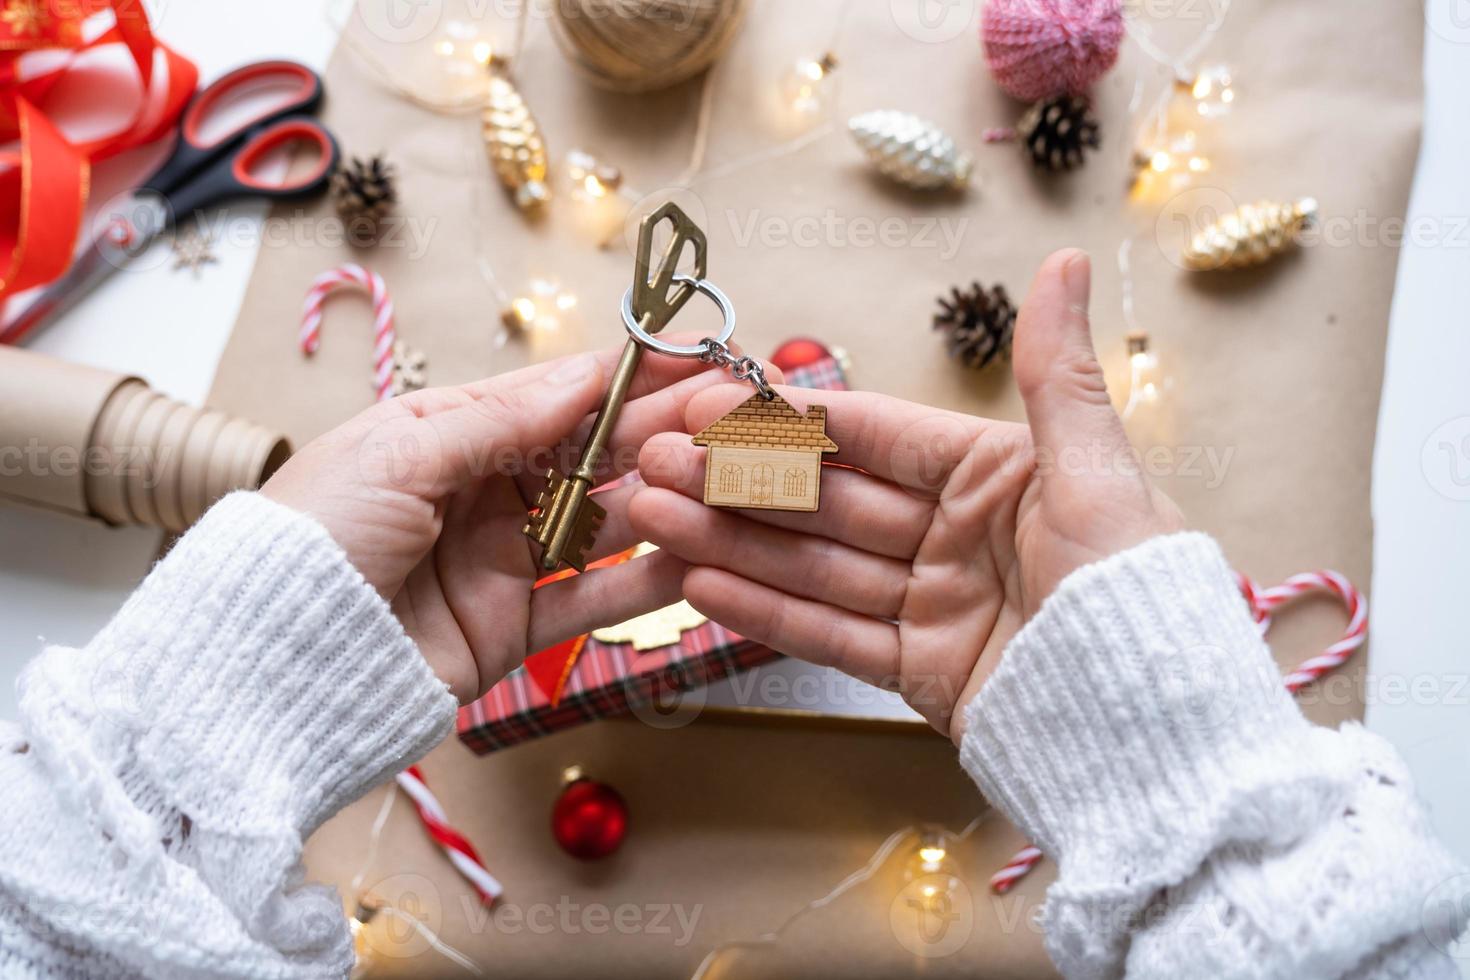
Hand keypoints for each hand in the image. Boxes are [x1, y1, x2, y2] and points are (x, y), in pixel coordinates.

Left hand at [262, 342, 776, 702]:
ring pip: (604, 524)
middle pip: (592, 454)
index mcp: (447, 432)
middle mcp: (483, 491)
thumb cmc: (317, 536)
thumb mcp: (400, 453)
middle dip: (663, 430)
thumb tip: (583, 376)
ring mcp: (502, 560)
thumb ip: (500, 420)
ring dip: (666, 501)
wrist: (277, 662)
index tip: (695, 351)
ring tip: (728, 480)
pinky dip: (645, 584)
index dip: (627, 372)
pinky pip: (593, 600)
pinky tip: (700, 561)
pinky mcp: (514, 628)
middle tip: (735, 412)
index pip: (556, 394)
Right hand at [628, 250, 1181, 742]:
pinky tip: (702, 585)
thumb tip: (1067, 258)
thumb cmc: (1138, 599)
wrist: (1159, 746)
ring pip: (815, 564)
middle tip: (650, 465)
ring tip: (652, 520)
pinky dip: (767, 611)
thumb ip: (1054, 374)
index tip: (707, 404)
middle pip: (827, 499)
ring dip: (730, 541)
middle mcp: (958, 533)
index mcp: (997, 474)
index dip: (785, 418)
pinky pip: (831, 633)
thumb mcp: (1097, 476)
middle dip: (735, 481)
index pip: (870, 434)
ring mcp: (935, 603)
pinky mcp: (921, 672)